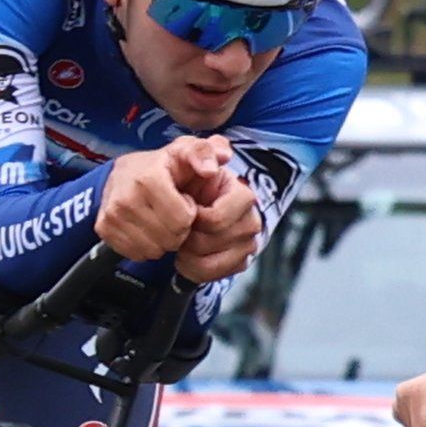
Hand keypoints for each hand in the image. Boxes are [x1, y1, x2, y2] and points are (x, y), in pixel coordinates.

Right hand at [94, 136, 231, 264]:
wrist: (122, 173)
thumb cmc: (162, 165)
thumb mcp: (186, 151)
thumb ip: (205, 152)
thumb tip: (217, 162)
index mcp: (148, 179)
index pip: (182, 220)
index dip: (188, 213)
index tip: (183, 200)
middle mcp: (125, 198)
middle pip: (169, 238)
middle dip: (178, 229)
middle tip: (172, 212)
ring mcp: (111, 216)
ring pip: (154, 250)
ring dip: (163, 239)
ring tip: (160, 219)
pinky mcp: (104, 230)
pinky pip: (137, 254)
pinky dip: (146, 246)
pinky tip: (146, 227)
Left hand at [174, 139, 262, 283]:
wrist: (174, 199)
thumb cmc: (182, 177)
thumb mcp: (186, 154)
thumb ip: (200, 151)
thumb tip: (215, 163)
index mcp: (241, 194)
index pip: (218, 219)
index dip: (196, 218)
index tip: (185, 208)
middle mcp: (251, 220)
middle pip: (213, 242)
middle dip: (189, 235)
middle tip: (180, 225)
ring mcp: (247, 244)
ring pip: (210, 262)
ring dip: (187, 253)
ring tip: (182, 239)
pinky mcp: (238, 263)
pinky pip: (210, 276)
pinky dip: (191, 268)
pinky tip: (186, 255)